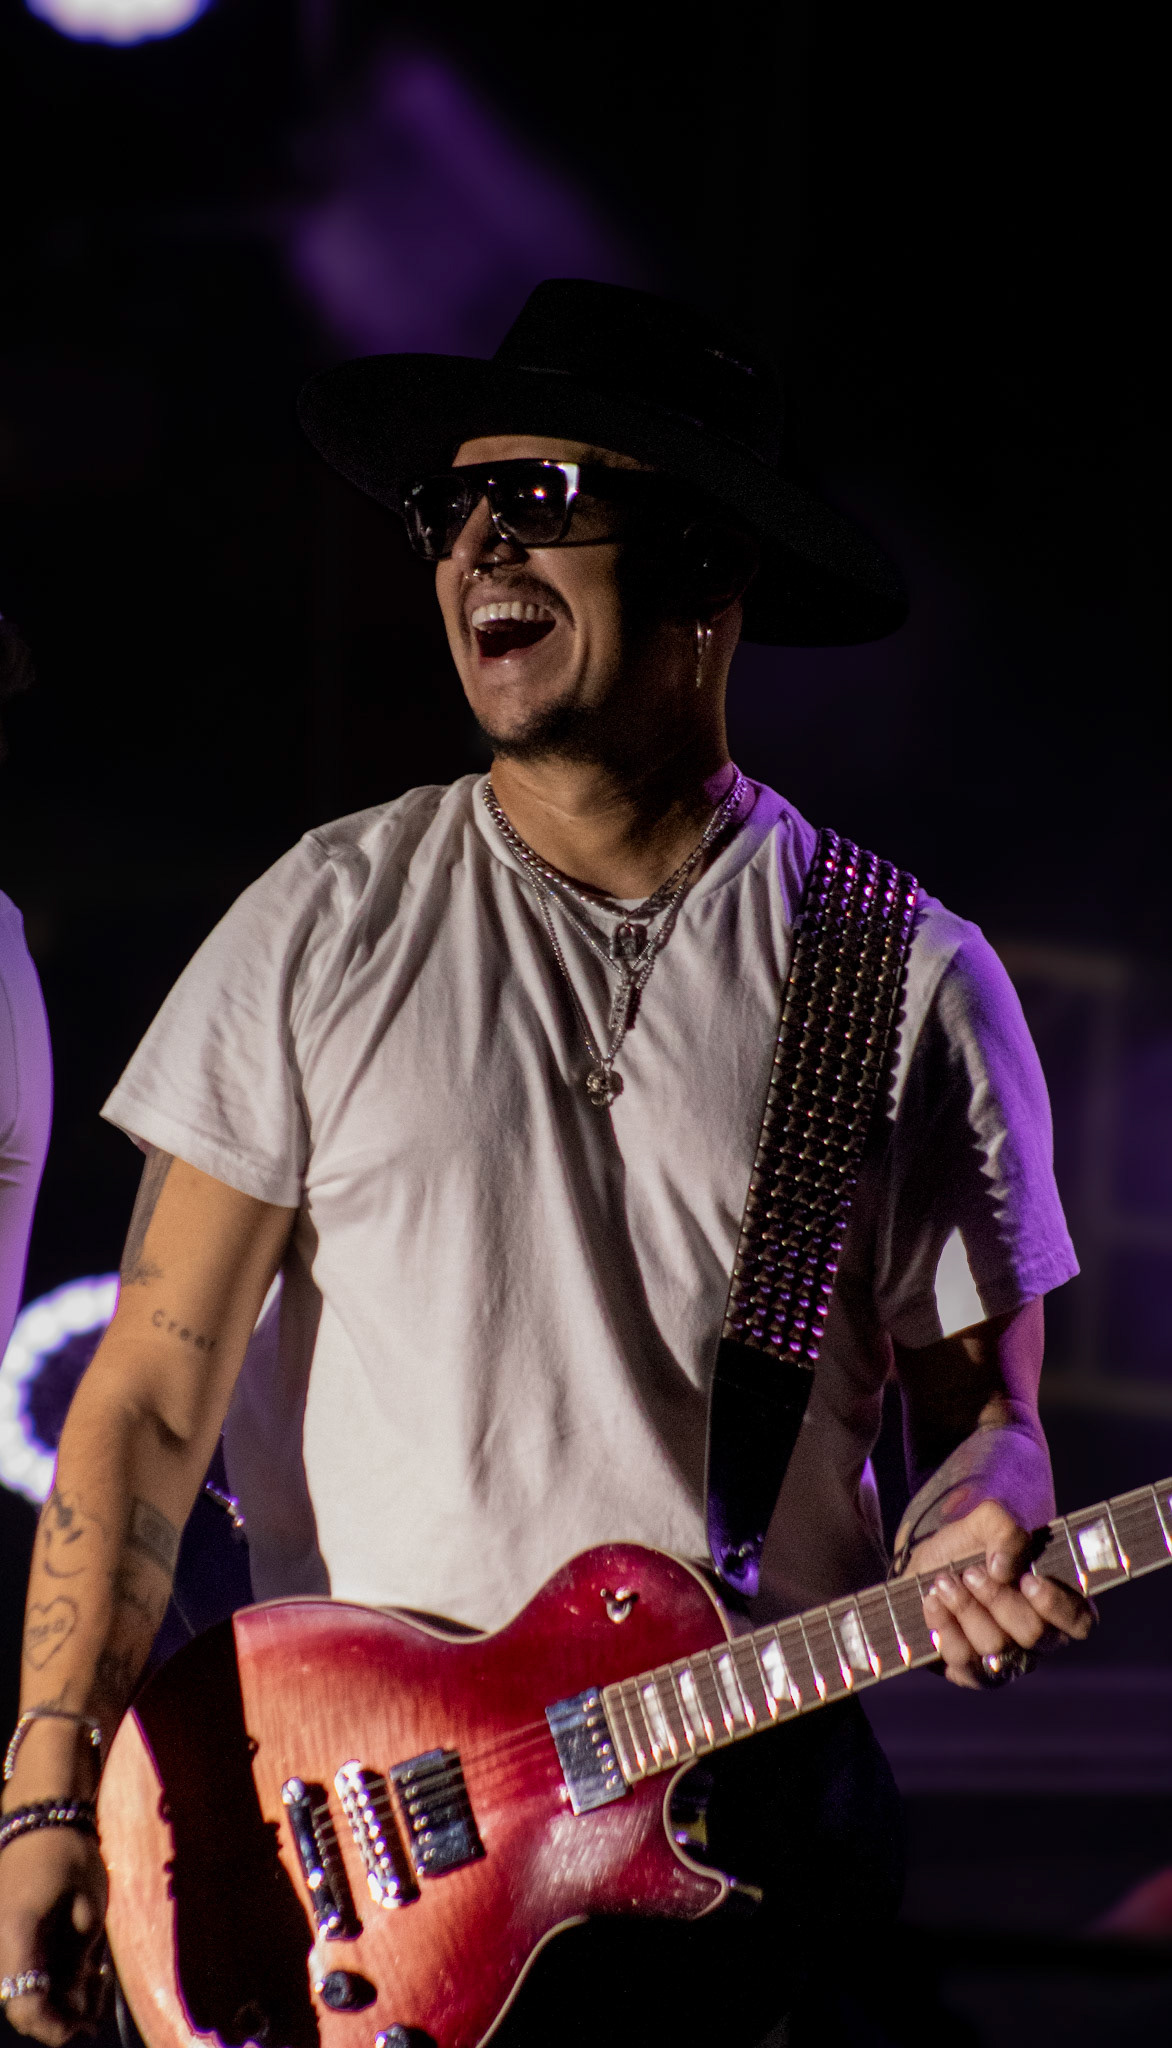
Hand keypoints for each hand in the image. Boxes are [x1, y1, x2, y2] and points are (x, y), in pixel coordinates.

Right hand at [0, 1828, 107, 2043]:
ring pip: (23, 1990)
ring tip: (95, 1981)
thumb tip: (78, 2006)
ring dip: (57, 1996)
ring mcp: (1, 1940)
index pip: (26, 2006)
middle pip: (22, 2005)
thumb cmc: (69, 1855)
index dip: (55, 2028)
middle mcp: (1, 1945)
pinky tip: (81, 1966)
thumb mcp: (89, 1909)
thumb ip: (80, 1961)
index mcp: (17, 1937)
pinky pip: (25, 1969)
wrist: (41, 1815)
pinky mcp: (7, 1934)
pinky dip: (50, 1977)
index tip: (85, 2028)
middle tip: (97, 2004)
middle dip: (60, 2015)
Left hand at [911, 1498, 1094, 1690]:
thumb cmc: (971, 1544)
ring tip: (944, 1582)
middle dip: (998, 1599)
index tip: (1027, 1580)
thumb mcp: (987, 1521)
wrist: (927, 1563)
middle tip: (971, 1573)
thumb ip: (1005, 1531)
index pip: (1080, 1621)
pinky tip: (933, 1602)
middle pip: (1033, 1634)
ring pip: (996, 1649)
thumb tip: (1003, 1568)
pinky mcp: (973, 1674)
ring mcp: (1009, 1661)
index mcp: (1059, 1604)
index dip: (1056, 1605)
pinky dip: (945, 1630)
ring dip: (966, 1609)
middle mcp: (1040, 1640)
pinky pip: (965, 1664)